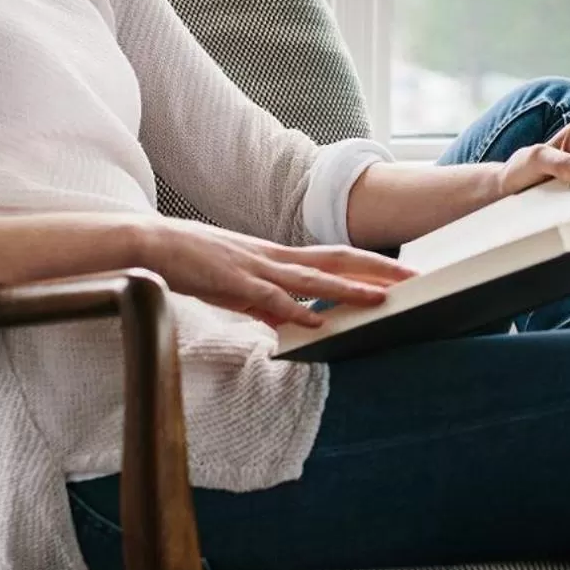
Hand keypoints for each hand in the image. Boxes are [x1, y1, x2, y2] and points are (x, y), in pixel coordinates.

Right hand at [134, 220, 413, 329]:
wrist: (152, 245)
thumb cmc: (196, 266)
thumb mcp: (241, 287)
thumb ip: (269, 304)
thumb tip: (295, 324)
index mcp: (280, 257)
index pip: (338, 258)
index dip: (373, 265)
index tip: (405, 274)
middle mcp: (277, 256)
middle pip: (339, 260)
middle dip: (379, 270)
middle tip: (417, 280)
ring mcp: (258, 266)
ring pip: (313, 277)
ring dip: (349, 290)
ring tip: (383, 300)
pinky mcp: (234, 280)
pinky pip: (270, 297)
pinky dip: (295, 309)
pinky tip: (317, 320)